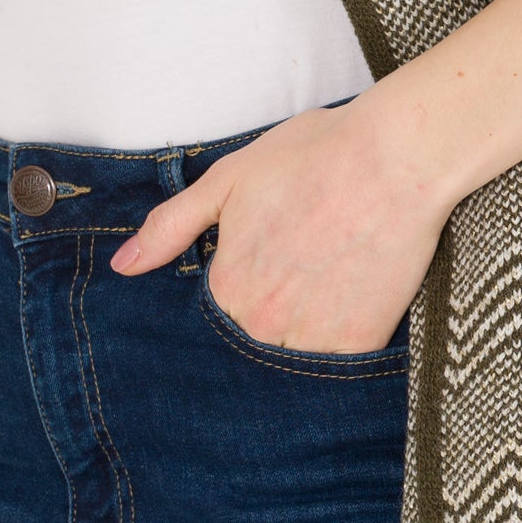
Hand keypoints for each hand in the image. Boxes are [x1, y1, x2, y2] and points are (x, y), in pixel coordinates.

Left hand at [108, 94, 444, 351]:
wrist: (398, 156)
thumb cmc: (315, 156)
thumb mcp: (229, 178)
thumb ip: (172, 226)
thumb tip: (123, 266)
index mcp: (227, 286)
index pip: (217, 316)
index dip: (242, 288)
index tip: (269, 264)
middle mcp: (262, 323)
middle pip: (255, 341)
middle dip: (271, 316)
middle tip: (304, 270)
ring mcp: (312, 339)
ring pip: (295, 356)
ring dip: (304, 333)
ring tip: (328, 284)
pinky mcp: (360, 345)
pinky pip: (340, 366)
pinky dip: (342, 340)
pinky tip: (353, 298)